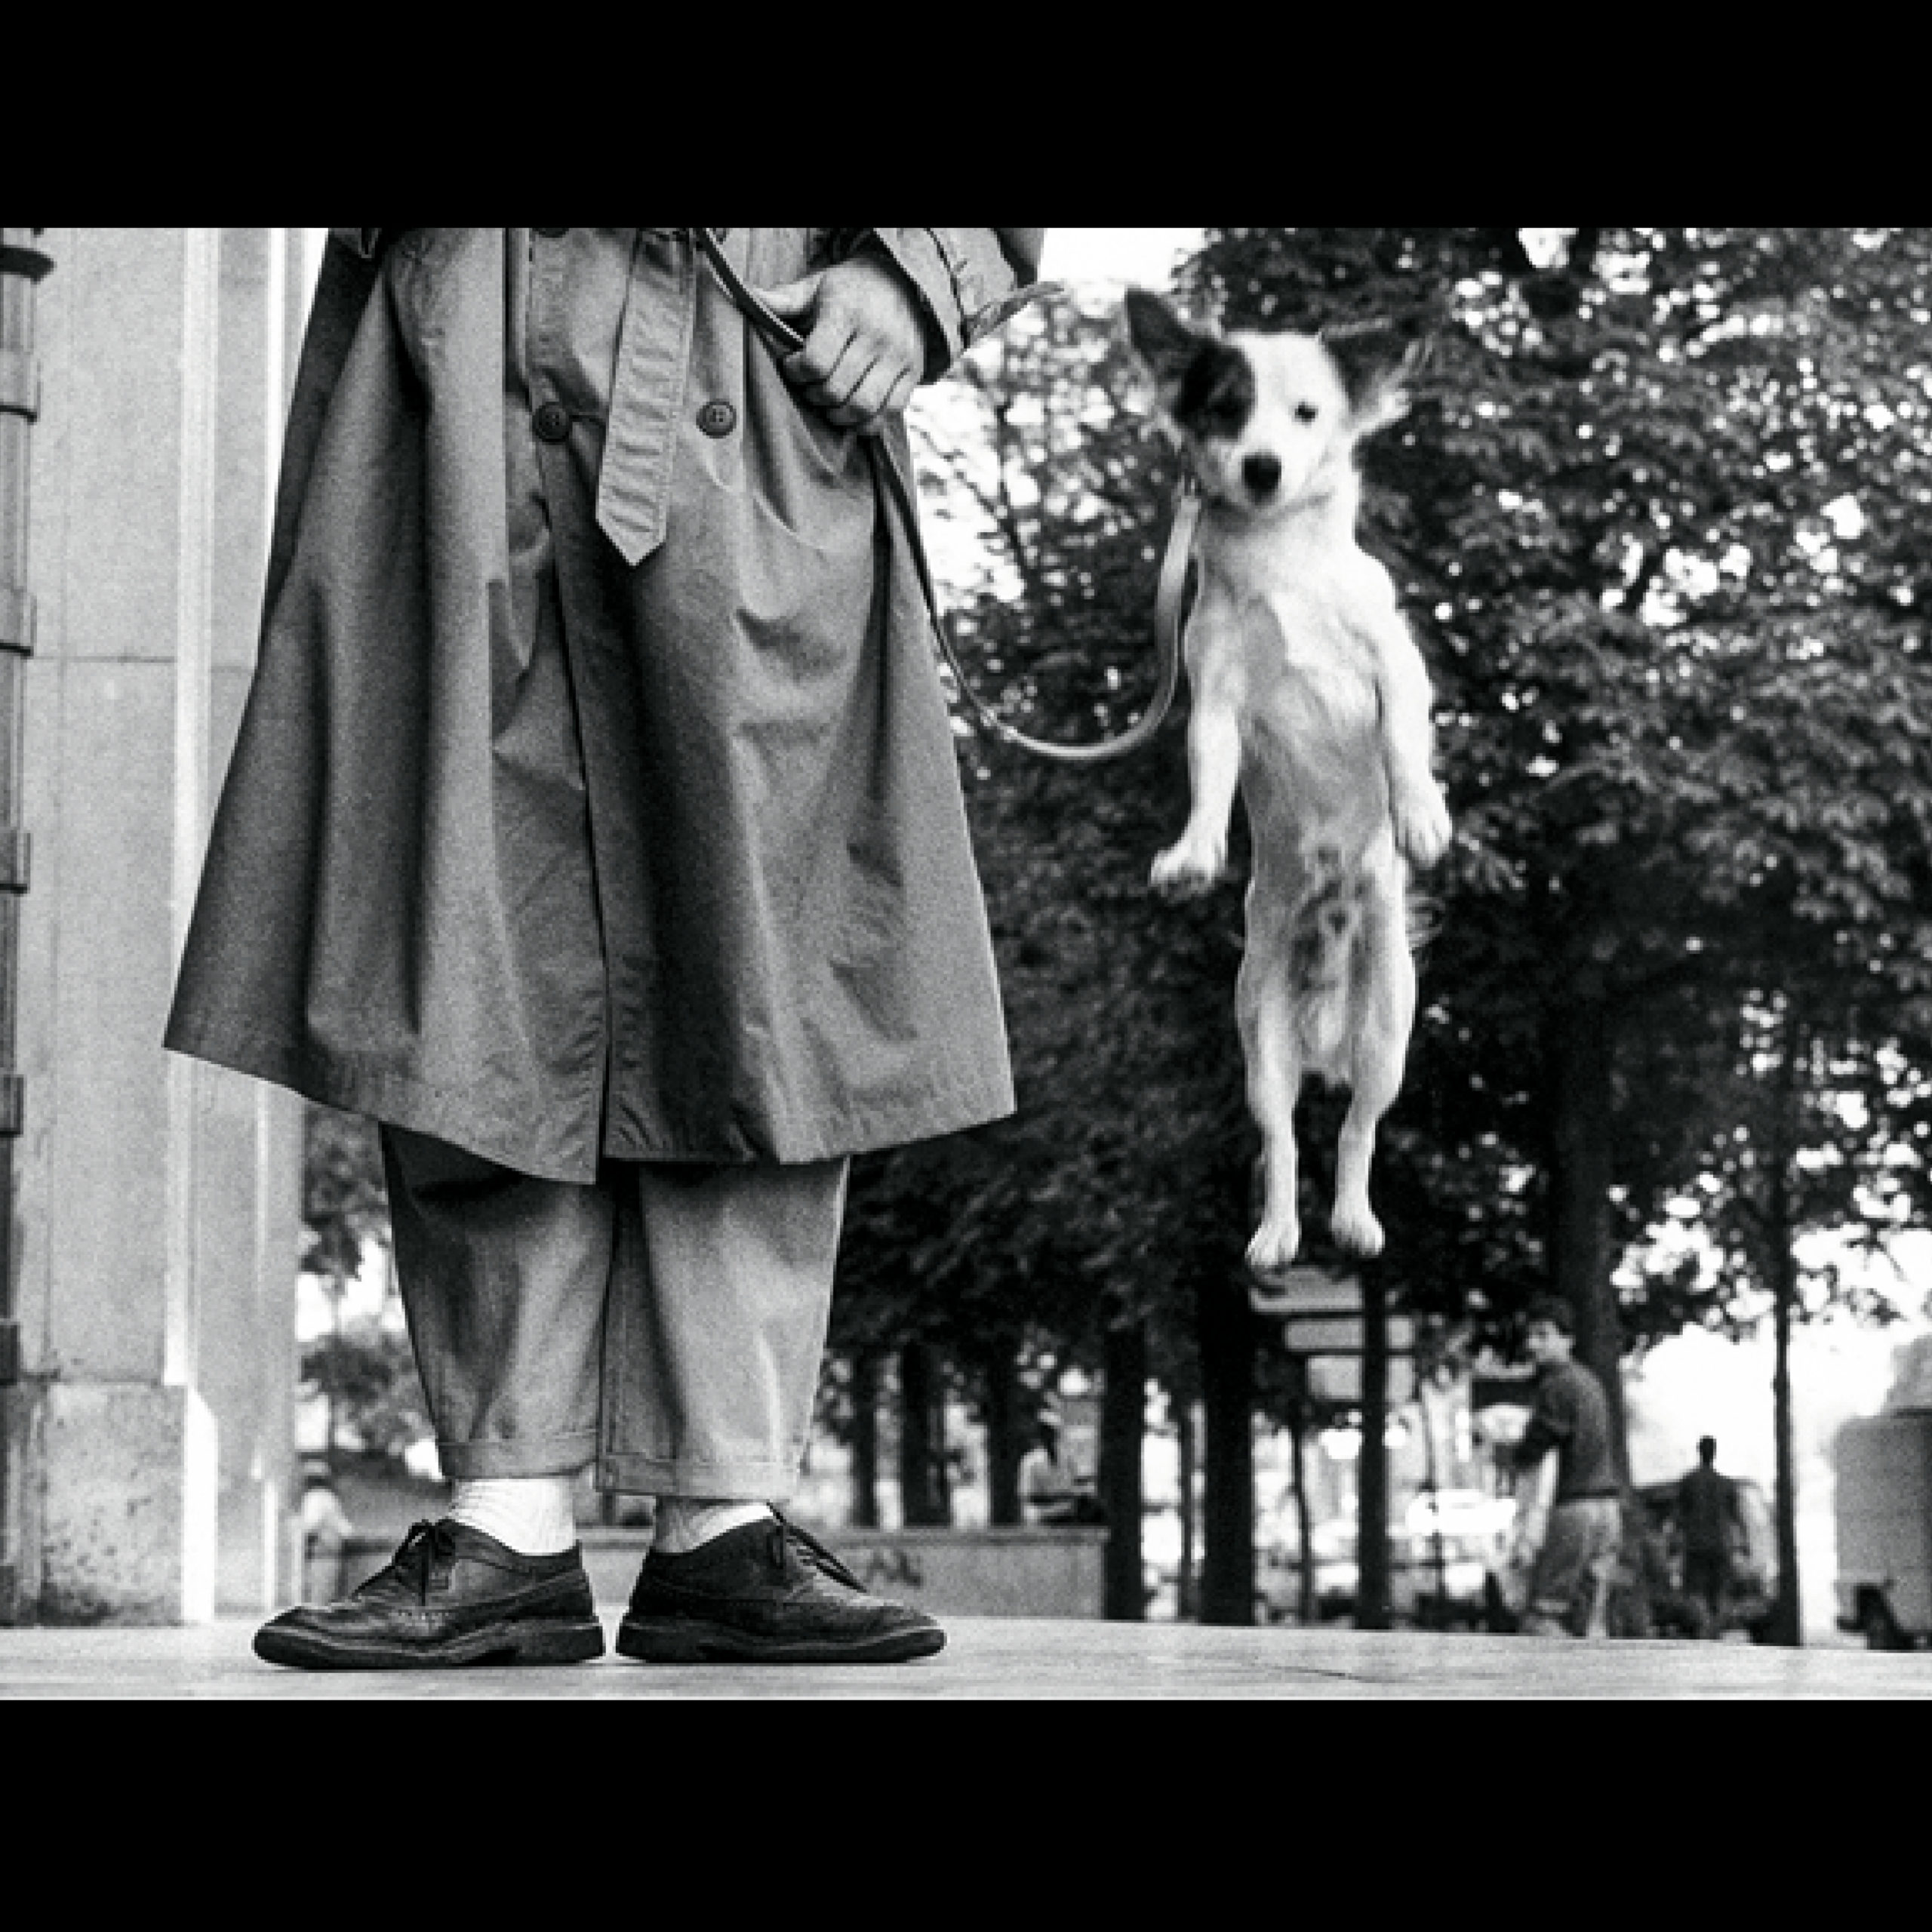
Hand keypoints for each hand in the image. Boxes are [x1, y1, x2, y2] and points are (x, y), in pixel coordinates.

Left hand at [756, 254, 927, 435]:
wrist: (904, 283)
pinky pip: (889, 413)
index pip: (816, 361)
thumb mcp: (816, 287)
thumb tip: (747, 298)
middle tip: (808, 386)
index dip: (796, 372)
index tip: (791, 365)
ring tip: (828, 403)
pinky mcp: (913, 374)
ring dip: (838, 414)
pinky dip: (866, 423)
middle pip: (836, 389)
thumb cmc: (850, 290)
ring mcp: (898, 357)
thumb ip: (784, 300)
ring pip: (863, 407)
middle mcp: (876, 336)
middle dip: (813, 395)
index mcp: (847, 312)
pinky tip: (851, 413)